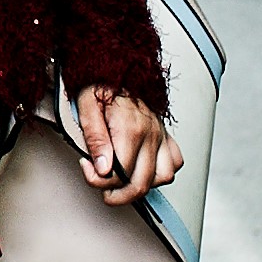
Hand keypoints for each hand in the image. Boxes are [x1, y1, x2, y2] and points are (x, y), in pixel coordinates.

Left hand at [74, 87, 183, 206]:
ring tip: (122, 181)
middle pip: (141, 183)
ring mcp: (161, 136)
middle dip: (117, 195)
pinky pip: (175, 162)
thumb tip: (102, 168)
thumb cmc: (100, 85)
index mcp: (130, 129)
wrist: (118, 65)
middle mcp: (151, 135)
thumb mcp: (86, 106)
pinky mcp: (166, 135)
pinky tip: (143, 169)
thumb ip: (94, 138)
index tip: (85, 167)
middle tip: (101, 188)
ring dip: (142, 186)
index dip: (97, 180)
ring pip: (163, 178)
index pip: (119, 174)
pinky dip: (162, 172)